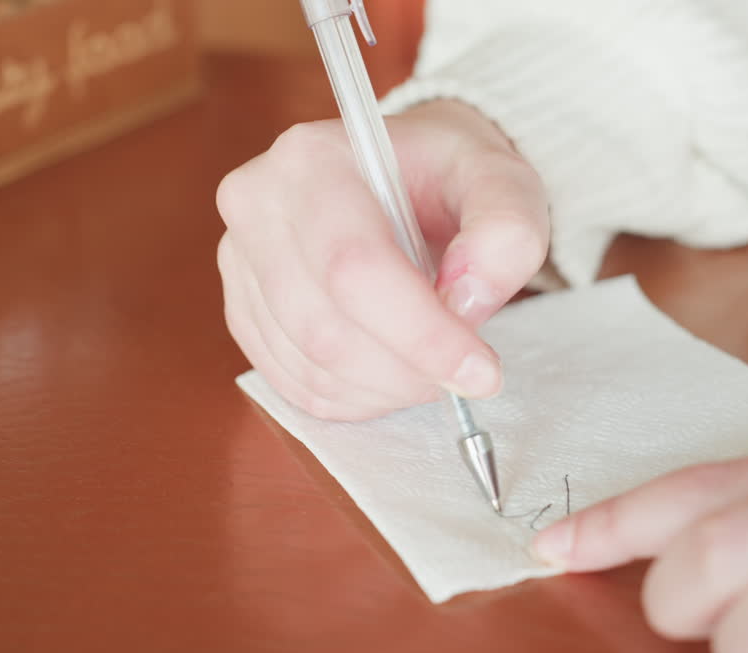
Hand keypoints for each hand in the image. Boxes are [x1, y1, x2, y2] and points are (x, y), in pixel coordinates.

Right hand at [216, 100, 548, 420]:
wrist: (404, 179)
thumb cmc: (447, 178)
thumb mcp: (503, 182)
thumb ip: (506, 230)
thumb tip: (467, 299)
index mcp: (312, 159)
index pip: (354, 266)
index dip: (420, 333)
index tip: (480, 372)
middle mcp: (258, 206)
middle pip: (325, 328)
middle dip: (407, 370)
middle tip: (464, 372)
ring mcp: (241, 263)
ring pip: (310, 365)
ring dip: (386, 388)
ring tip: (432, 363)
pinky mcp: (243, 311)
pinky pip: (294, 384)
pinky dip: (356, 398)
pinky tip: (392, 372)